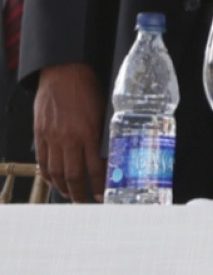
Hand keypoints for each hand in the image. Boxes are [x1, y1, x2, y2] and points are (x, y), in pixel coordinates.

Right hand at [34, 62, 103, 202]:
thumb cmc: (86, 87)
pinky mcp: (39, 134)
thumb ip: (104, 133)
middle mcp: (68, 138)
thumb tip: (111, 153)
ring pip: (55, 171)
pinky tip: (54, 180)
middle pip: (73, 175)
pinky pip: (42, 160)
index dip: (99, 185)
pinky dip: (48, 174)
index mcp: (87, 132)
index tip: (103, 195)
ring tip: (71, 195)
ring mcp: (51, 137)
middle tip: (87, 202)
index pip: (95, 168)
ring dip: (63, 187)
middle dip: (81, 193)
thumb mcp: (104, 110)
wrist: (63, 71)